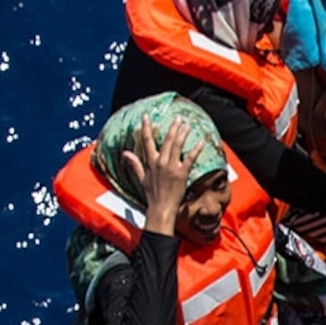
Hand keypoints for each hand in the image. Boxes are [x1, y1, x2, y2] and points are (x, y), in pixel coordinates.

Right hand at [116, 113, 207, 232]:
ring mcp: (172, 168)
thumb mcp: (141, 178)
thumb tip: (125, 153)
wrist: (161, 208)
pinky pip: (190, 159)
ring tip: (187, 125)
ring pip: (177, 146)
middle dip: (173, 127)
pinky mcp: (182, 174)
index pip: (147, 141)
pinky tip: (200, 142)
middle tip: (178, 117)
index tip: (147, 116)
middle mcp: (161, 163)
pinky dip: (195, 150)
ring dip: (183, 134)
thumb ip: (134, 164)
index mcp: (151, 163)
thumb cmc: (152, 194)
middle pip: (167, 140)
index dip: (146, 128)